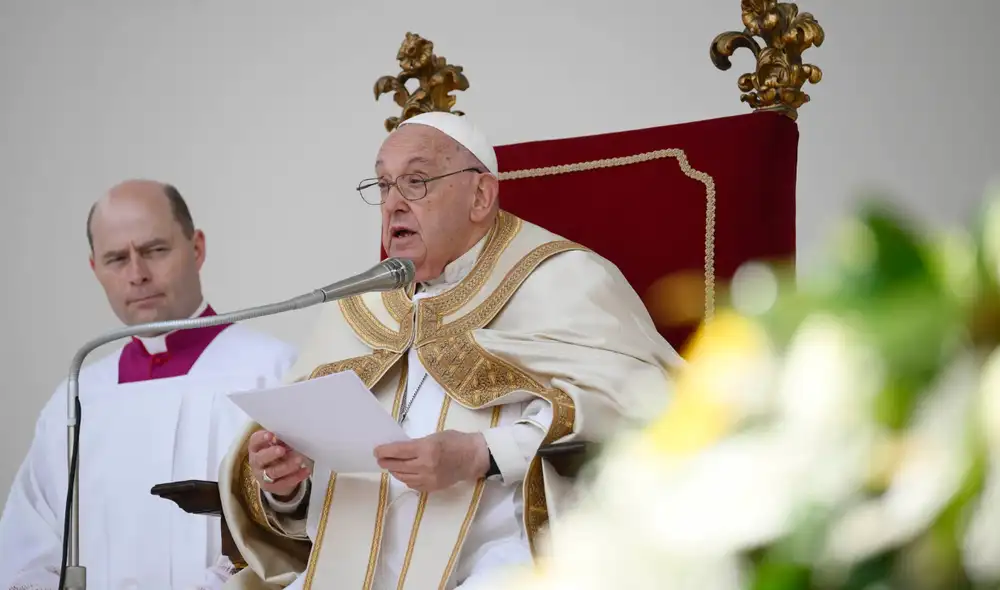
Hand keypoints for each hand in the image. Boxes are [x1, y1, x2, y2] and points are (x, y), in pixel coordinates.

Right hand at [247, 429, 311, 497]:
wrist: (276, 477)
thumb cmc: (276, 454)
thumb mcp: (276, 445)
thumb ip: (280, 441)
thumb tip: (290, 436)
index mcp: (255, 448)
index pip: (255, 441)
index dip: (261, 438)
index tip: (271, 435)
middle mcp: (256, 462)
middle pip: (260, 459)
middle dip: (271, 454)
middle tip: (282, 450)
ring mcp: (262, 476)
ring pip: (273, 472)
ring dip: (286, 466)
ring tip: (299, 460)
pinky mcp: (272, 487)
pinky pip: (285, 482)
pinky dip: (296, 476)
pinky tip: (305, 470)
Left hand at [374, 430, 489, 492]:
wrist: (473, 458)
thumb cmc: (455, 441)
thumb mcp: (434, 436)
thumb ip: (417, 444)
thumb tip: (400, 449)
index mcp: (426, 449)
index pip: (398, 451)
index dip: (384, 451)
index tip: (376, 451)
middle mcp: (425, 465)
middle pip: (397, 466)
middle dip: (386, 462)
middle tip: (380, 459)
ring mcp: (429, 479)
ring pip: (403, 477)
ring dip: (394, 471)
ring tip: (392, 466)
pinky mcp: (432, 488)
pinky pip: (413, 485)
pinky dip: (406, 479)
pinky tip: (405, 474)